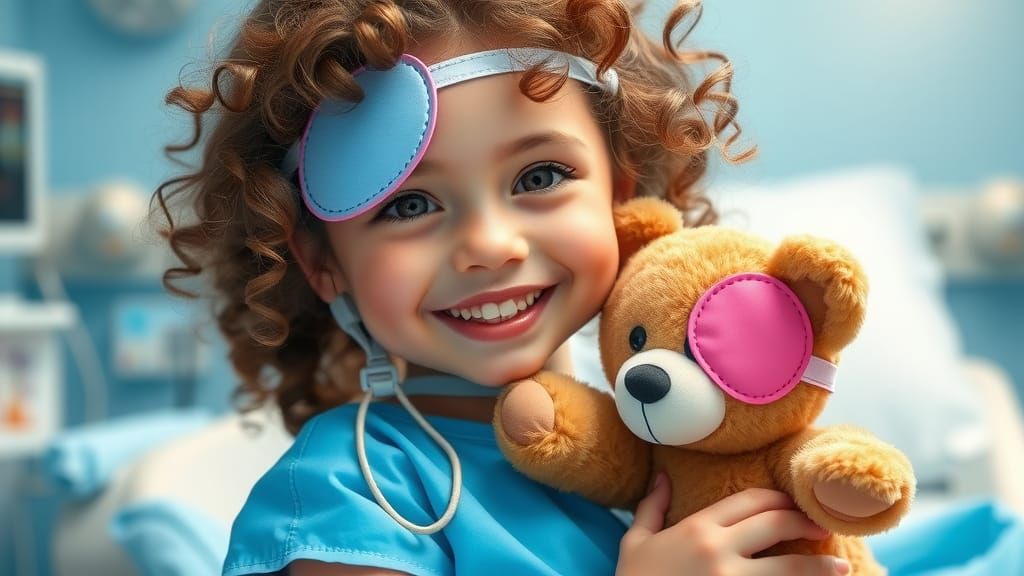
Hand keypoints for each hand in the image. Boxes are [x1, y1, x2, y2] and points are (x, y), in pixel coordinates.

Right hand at [616, 475, 850, 575]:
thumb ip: (652, 506)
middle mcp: (720, 551)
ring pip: (789, 568)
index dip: (778, 499)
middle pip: (776, 525)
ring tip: (841, 568)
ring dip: (820, 568)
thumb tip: (663, 475)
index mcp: (697, 528)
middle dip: (804, 523)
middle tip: (822, 527)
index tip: (793, 505)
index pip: (752, 501)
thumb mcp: (636, 543)